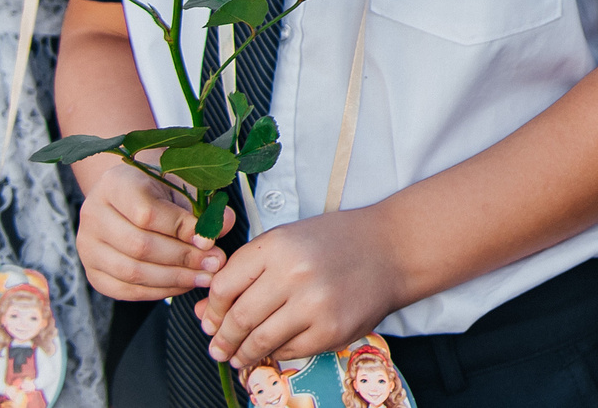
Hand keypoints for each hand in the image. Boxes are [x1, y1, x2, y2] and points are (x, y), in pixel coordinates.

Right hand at [76, 161, 222, 300]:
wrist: (132, 194)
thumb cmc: (162, 188)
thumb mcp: (184, 185)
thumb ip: (204, 205)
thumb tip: (223, 225)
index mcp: (116, 184)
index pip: (147, 214)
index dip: (181, 230)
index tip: (210, 240)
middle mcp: (93, 215)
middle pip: (139, 246)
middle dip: (183, 259)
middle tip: (214, 263)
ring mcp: (87, 246)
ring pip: (131, 272)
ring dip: (173, 279)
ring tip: (204, 277)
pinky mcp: (92, 272)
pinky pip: (125, 290)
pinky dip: (157, 291)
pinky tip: (183, 285)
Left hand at [197, 205, 405, 373]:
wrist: (392, 249)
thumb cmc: (337, 242)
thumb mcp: (288, 241)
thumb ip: (247, 273)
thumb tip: (206, 313)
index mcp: (277, 245)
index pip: (223, 287)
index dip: (211, 311)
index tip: (211, 320)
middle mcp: (294, 273)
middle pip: (237, 319)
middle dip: (223, 339)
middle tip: (219, 347)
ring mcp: (314, 304)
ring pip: (258, 341)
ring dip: (242, 354)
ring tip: (239, 356)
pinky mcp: (331, 330)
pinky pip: (288, 351)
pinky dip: (276, 353)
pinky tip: (275, 348)